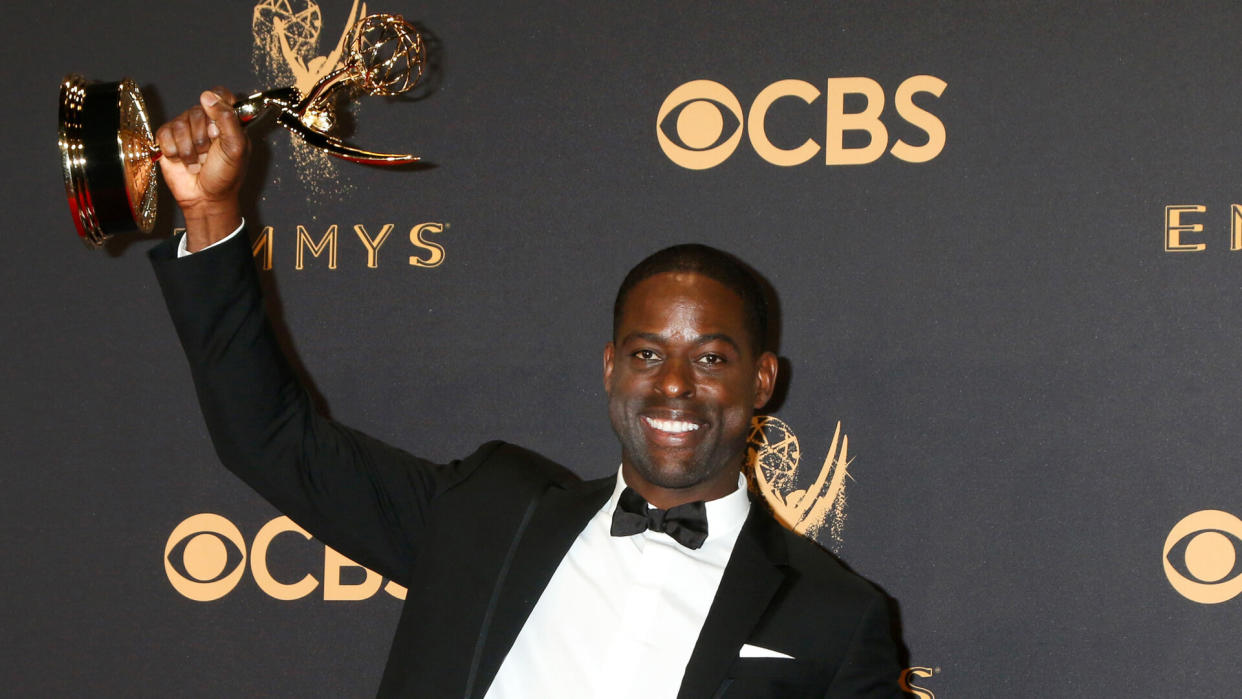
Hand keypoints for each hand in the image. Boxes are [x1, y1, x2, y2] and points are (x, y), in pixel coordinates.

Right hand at [155, 88, 248, 251]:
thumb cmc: (225, 175)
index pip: (219, 94)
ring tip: (197, 162)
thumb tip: (208, 96)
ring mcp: (185, 129)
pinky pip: (164, 134)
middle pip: (196, 111)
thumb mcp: (236, 148)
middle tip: (208, 154)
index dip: (216, 106)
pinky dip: (173, 151)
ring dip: (189, 149)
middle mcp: (205, 121)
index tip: (217, 127)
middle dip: (202, 138)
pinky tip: (182, 161)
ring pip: (179, 124)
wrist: (205, 198)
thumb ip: (228, 119)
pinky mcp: (167, 139)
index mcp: (226, 120)